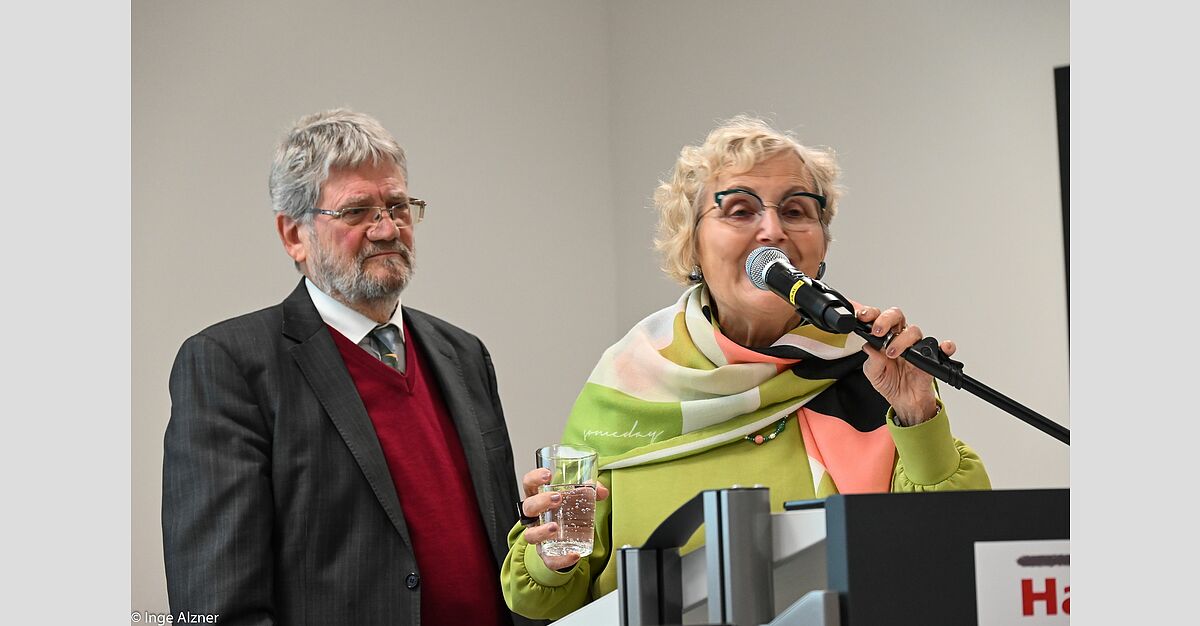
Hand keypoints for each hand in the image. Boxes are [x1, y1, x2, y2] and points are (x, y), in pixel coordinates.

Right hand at [519, 467, 610, 569]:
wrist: (563, 540)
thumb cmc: (565, 512)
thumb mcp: (575, 498)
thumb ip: (589, 491)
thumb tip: (601, 491)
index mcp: (538, 498)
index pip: (529, 484)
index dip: (535, 478)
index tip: (547, 475)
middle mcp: (534, 517)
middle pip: (528, 507)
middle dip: (541, 502)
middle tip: (557, 498)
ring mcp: (538, 536)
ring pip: (530, 535)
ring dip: (542, 531)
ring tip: (555, 527)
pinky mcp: (546, 554)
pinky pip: (549, 560)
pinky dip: (561, 560)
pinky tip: (574, 555)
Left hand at [853, 305, 955, 425]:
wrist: (905, 400)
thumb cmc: (890, 382)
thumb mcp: (873, 373)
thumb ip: (871, 360)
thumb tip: (869, 347)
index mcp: (884, 339)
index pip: (879, 319)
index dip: (871, 314)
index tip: (864, 317)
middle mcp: (900, 338)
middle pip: (897, 317)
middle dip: (886, 319)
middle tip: (878, 331)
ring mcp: (916, 347)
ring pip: (914, 331)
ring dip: (902, 340)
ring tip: (892, 353)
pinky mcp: (930, 358)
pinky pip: (941, 348)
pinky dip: (944, 346)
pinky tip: (941, 348)